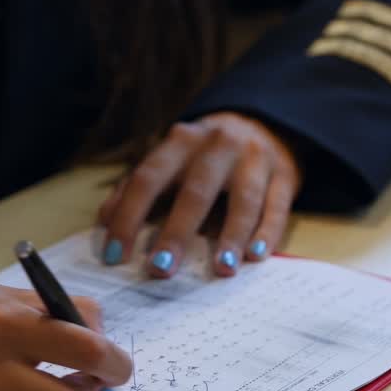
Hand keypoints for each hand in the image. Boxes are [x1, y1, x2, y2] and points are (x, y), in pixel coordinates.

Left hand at [96, 111, 302, 277]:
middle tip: (161, 269)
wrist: (264, 122)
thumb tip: (105, 219)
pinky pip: (277, 207)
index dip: (128, 217)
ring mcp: (255, 159)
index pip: (148, 179)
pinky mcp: (285, 175)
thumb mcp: (171, 159)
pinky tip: (256, 256)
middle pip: (195, 192)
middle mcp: (218, 145)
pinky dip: (267, 233)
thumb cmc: (206, 153)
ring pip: (243, 200)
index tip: (115, 255)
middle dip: (176, 233)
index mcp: (181, 142)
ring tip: (221, 269)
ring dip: (231, 236)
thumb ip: (137, 186)